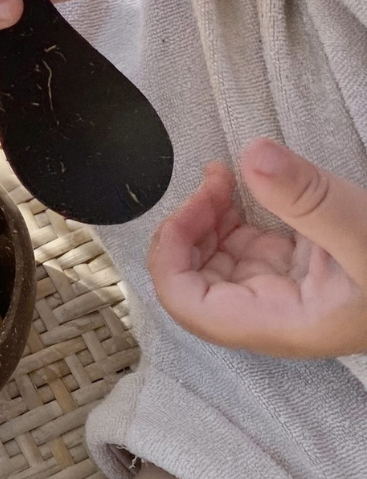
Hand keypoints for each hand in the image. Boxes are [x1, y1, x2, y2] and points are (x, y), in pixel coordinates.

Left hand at [149, 139, 366, 357]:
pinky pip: (249, 243)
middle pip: (196, 279)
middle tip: (211, 181)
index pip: (189, 307)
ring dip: (209, 215)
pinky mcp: (305, 266)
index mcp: (281, 323)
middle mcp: (276, 312)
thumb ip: (308, 198)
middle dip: (189, 228)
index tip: (187, 208)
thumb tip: (252, 155)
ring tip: (223, 174)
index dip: (169, 258)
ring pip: (220, 258)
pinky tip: (240, 182)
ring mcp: (288, 289)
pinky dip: (234, 212)